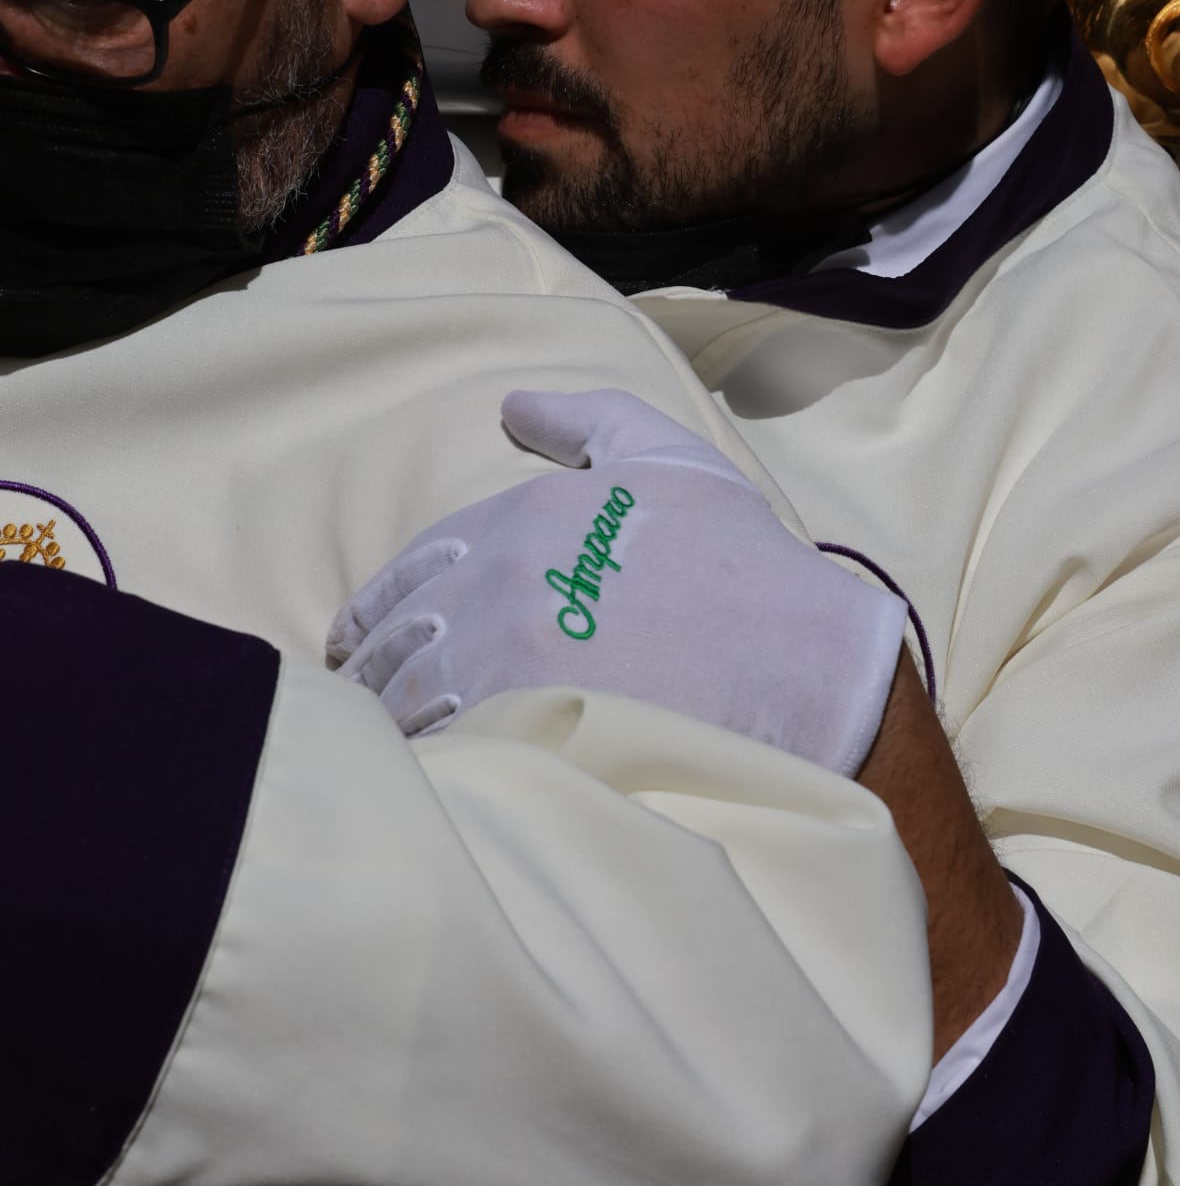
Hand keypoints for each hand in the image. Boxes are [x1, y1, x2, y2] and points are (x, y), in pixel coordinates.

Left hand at [328, 388, 907, 774]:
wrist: (803, 668)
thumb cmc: (741, 565)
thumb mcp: (670, 459)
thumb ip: (585, 420)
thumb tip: (514, 405)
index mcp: (515, 524)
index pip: (405, 578)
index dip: (381, 616)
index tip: (370, 645)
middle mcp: (494, 595)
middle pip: (394, 648)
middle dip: (380, 675)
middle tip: (382, 702)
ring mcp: (503, 676)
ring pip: (408, 711)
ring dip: (401, 728)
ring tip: (411, 747)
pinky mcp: (521, 749)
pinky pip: (444, 763)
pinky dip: (434, 772)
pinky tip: (448, 780)